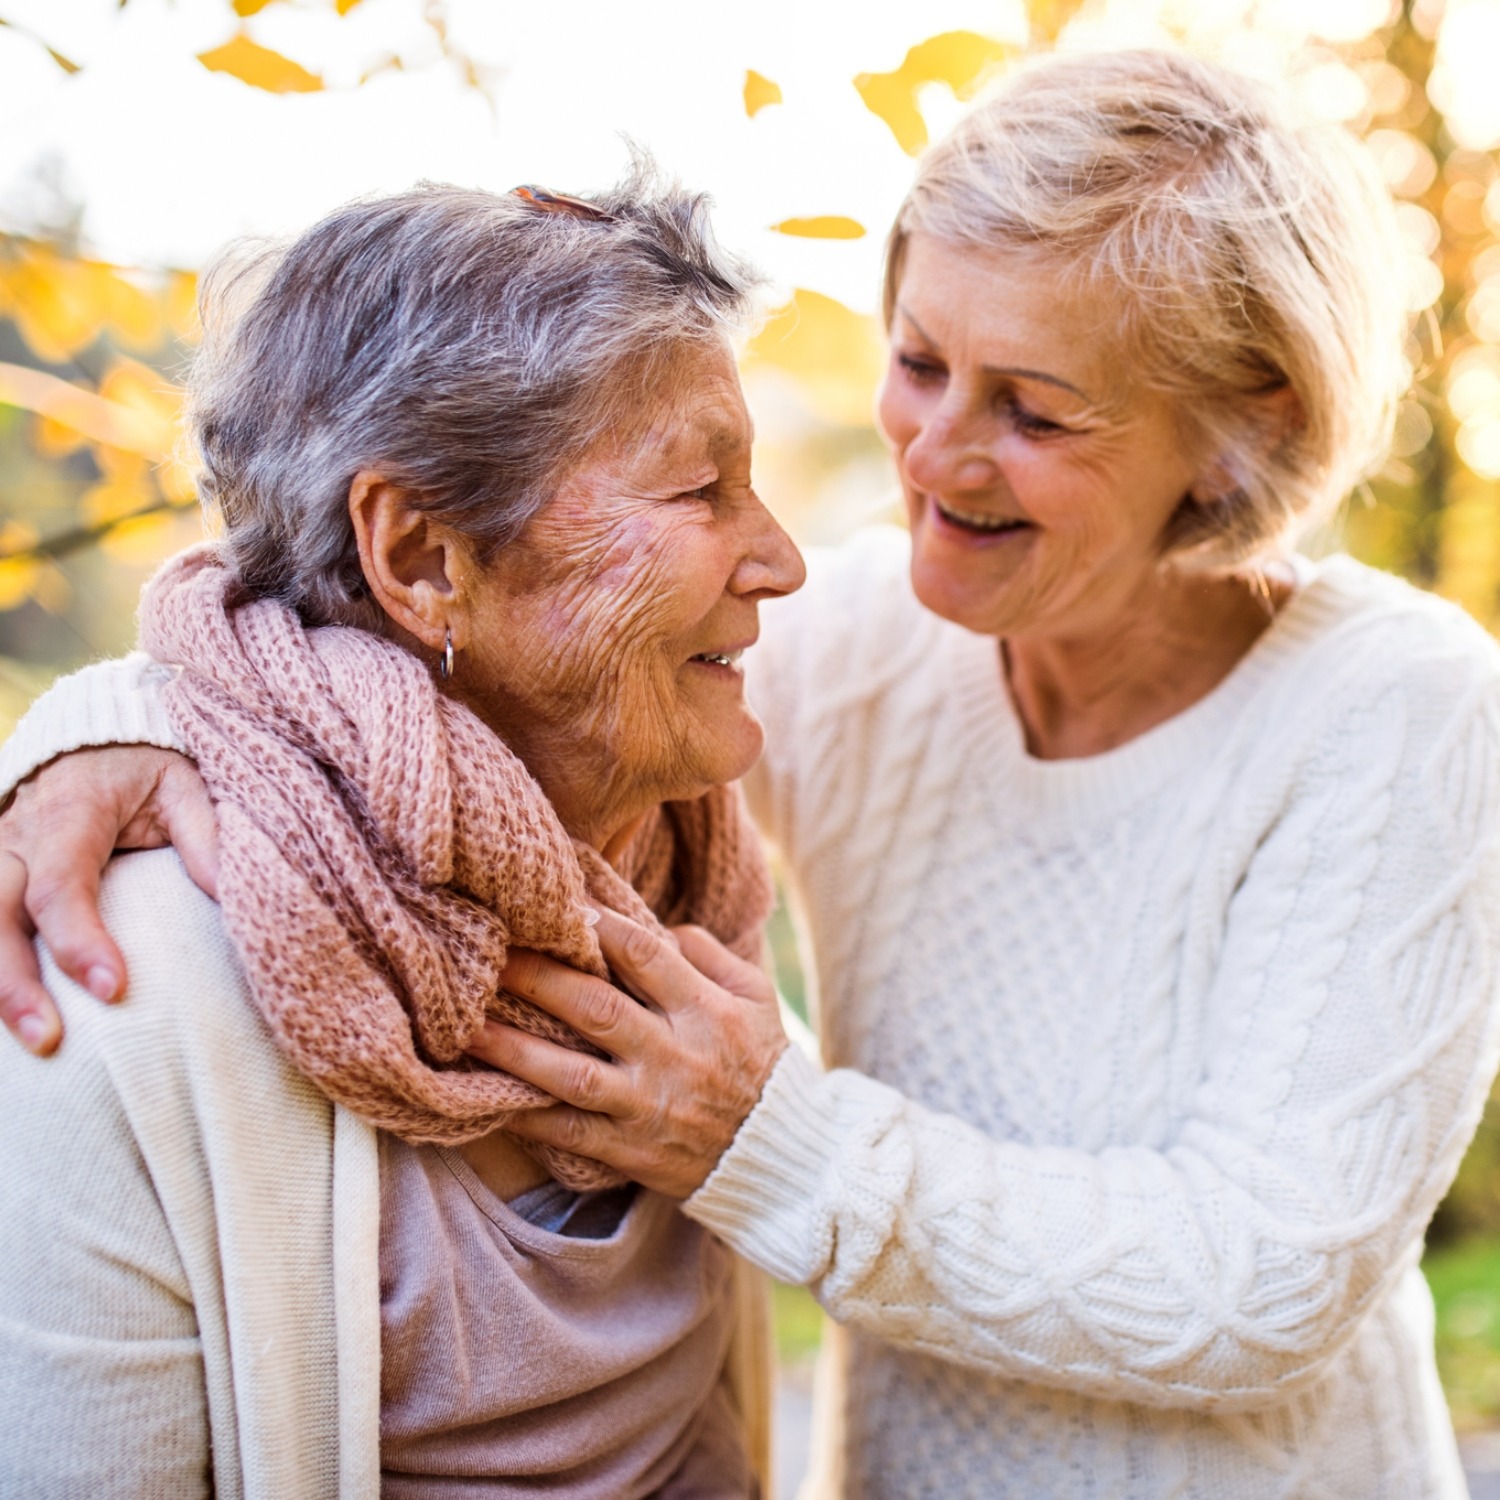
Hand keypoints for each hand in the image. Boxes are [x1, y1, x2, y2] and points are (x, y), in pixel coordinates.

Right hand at [0, 746, 218, 1054]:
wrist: (93, 735)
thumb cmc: (146, 767)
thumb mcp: (184, 783)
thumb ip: (204, 834)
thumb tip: (227, 895)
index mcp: (69, 814)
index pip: (61, 885)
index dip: (79, 939)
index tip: (112, 987)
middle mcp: (16, 836)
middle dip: (14, 982)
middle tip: (48, 1038)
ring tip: (32, 1043)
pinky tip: (2, 1017)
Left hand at [467, 906, 787, 1198]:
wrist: (781, 1155)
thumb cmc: (764, 1064)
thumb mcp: (756, 998)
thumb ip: (710, 954)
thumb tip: (659, 923)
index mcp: (705, 1008)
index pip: (645, 954)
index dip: (596, 926)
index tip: (554, 905)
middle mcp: (674, 1054)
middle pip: (596, 1008)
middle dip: (538, 978)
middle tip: (490, 955)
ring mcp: (650, 1106)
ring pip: (573, 1075)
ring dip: (516, 1050)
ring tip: (467, 1028)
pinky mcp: (632, 1152)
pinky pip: (571, 1134)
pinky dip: (528, 1118)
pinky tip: (488, 1098)